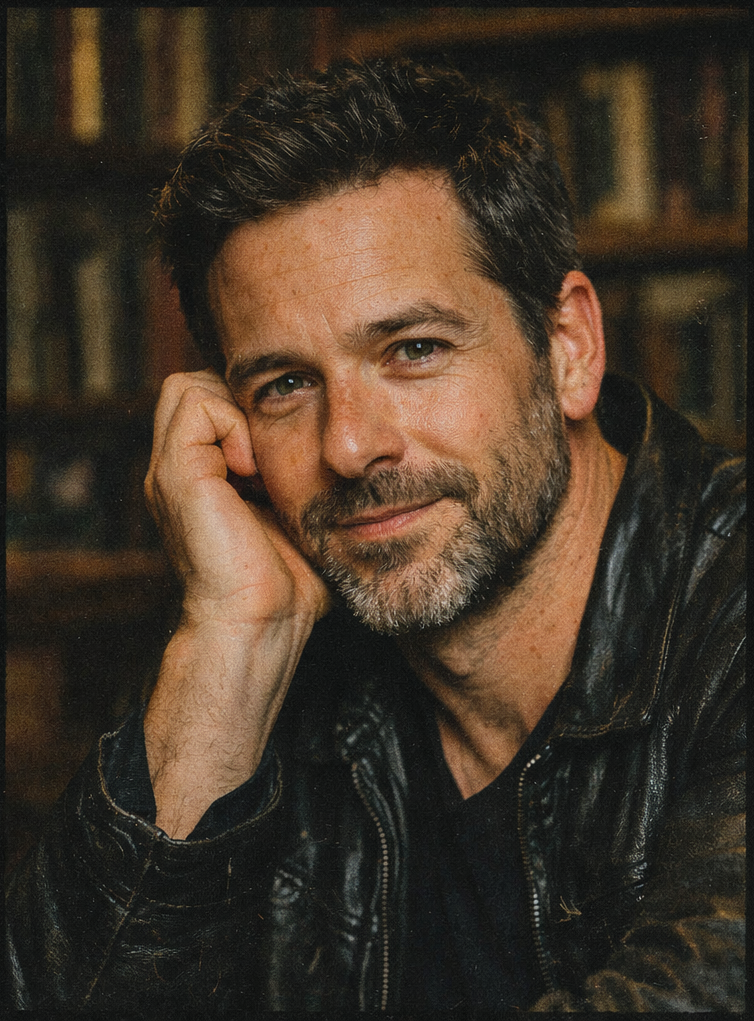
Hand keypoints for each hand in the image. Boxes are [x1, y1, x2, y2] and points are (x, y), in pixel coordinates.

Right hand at [145, 368, 328, 627]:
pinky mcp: (177, 473)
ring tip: (260, 462)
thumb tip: (353, 458)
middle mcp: (180, 469)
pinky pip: (198, 403)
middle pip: (196, 386)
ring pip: (189, 386)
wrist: (263, 622)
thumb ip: (302, 482)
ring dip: (234, 412)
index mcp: (203, 478)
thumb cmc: (290, 584)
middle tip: (270, 451)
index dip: (250, 411)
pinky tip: (253, 470)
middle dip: (240, 405)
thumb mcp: (300, 516)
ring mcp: (171, 470)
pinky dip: (233, 424)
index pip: (215, 401)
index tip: (285, 451)